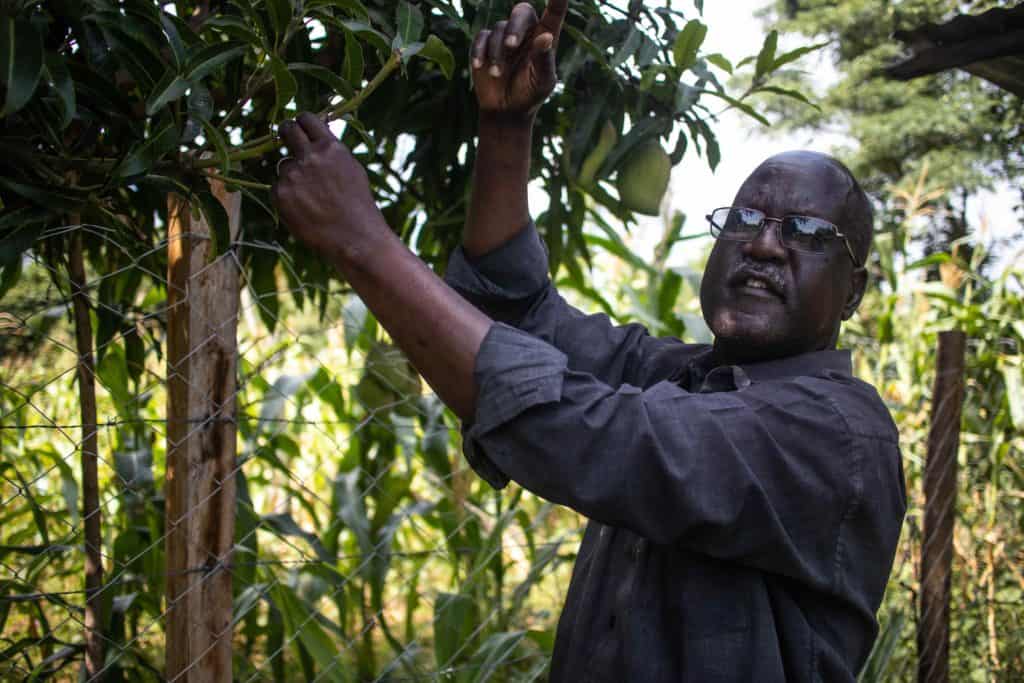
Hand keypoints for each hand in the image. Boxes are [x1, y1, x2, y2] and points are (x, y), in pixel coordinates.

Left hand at [272, 113, 385, 261]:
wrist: (354, 237)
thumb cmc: (358, 205)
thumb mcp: (352, 169)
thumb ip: (332, 150)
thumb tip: (315, 136)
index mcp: (330, 147)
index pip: (306, 118)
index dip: (301, 123)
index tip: (299, 129)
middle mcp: (310, 156)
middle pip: (286, 130)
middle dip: (286, 133)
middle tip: (287, 142)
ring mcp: (293, 175)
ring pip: (283, 165)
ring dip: (292, 176)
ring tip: (311, 197)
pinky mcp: (280, 194)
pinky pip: (277, 187)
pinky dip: (287, 196)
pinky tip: (304, 208)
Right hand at [471, 0, 567, 119]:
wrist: (506, 110)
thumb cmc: (530, 95)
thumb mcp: (542, 82)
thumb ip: (544, 60)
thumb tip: (545, 37)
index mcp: (545, 37)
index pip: (554, 12)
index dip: (557, 0)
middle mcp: (526, 32)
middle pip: (521, 12)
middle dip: (515, 27)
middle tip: (511, 46)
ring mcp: (504, 36)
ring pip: (499, 29)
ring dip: (496, 52)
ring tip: (497, 74)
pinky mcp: (485, 44)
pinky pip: (481, 38)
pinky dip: (479, 51)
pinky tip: (480, 67)